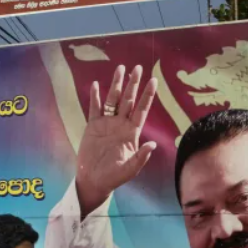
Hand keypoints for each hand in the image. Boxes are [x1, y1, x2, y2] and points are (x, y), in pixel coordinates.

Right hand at [75, 64, 157, 217]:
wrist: (94, 180)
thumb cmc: (114, 177)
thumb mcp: (130, 169)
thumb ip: (141, 157)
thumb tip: (153, 144)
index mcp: (131, 133)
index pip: (141, 110)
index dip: (147, 95)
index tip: (153, 80)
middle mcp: (120, 125)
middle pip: (129, 100)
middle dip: (133, 84)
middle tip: (138, 67)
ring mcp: (107, 124)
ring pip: (113, 100)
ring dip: (116, 84)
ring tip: (120, 68)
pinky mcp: (93, 126)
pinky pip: (95, 108)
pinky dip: (96, 96)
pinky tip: (97, 84)